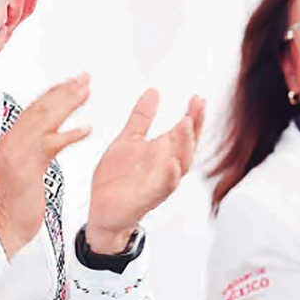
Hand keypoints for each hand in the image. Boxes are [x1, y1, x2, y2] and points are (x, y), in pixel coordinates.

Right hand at [0, 74, 91, 259]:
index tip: (70, 82)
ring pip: (46, 119)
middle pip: (41, 108)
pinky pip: (52, 145)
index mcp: (12, 140)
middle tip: (83, 78)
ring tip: (85, 91)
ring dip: (68, 103)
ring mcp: (19, 152)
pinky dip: (70, 135)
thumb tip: (46, 137)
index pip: (35, 109)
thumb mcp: (21, 169)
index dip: (54, 93)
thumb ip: (31, 150)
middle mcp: (13, 141)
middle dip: (64, 90)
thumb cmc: (12, 203)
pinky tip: (86, 129)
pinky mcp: (28, 167)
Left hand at [85, 89, 205, 253]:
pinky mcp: (147, 198)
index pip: (184, 132)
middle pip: (187, 146)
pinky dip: (169, 176)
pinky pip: (163, 187)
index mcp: (163, 152)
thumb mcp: (128, 139)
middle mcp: (166, 167)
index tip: (198, 98)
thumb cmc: (118, 178)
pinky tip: (171, 163)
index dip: (194, 115)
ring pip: (180, 165)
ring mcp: (159, 182)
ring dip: (185, 145)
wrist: (101, 208)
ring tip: (186, 124)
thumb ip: (142, 117)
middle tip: (197, 106)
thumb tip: (153, 91)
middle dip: (194, 126)